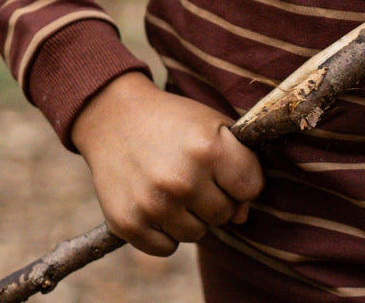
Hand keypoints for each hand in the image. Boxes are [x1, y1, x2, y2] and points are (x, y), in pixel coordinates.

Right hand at [70, 72, 263, 255]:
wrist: (113, 116)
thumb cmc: (172, 120)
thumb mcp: (211, 123)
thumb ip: (239, 164)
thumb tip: (242, 216)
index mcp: (208, 148)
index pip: (250, 187)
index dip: (241, 180)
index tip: (225, 171)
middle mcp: (182, 179)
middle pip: (224, 214)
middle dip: (214, 198)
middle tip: (193, 175)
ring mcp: (154, 204)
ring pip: (196, 234)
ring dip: (189, 216)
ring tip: (172, 186)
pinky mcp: (129, 224)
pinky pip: (166, 248)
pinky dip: (163, 232)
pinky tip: (154, 202)